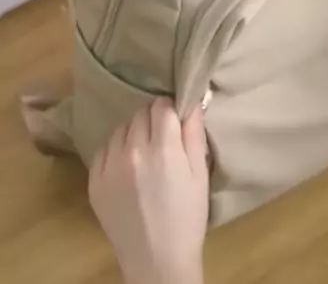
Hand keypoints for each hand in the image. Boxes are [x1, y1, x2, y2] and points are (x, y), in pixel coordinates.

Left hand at [88, 99, 207, 283]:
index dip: (171, 110)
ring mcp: (109, 166)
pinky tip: (126, 166)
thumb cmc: (187, 217)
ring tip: (143, 153)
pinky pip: (104, 149)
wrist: (157, 260)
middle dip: (153, 119)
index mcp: (163, 148)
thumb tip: (192, 101)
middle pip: (140, 114)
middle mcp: (132, 151)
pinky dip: (116, 150)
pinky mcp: (94, 181)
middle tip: (162, 139)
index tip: (175, 121)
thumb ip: (194, 134)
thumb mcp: (200, 174)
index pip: (162, 106)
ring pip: (121, 129)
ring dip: (133, 133)